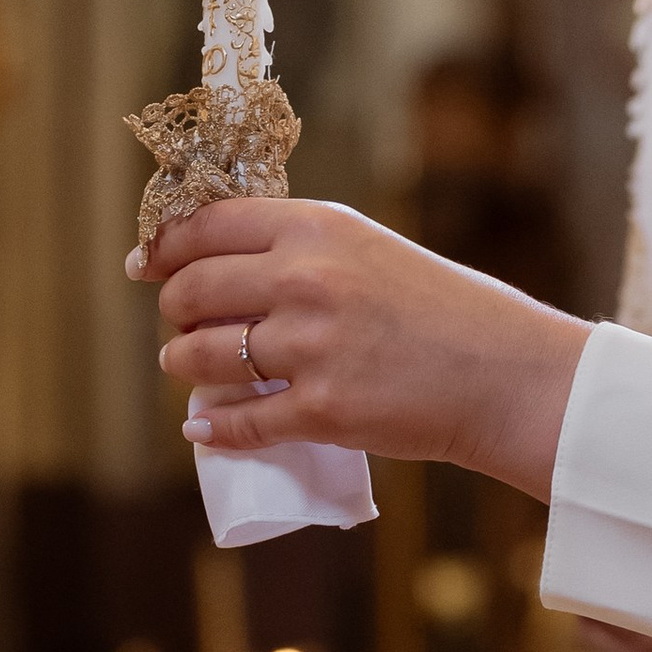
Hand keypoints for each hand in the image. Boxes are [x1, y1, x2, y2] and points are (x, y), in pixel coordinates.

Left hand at [134, 200, 590, 497]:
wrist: (507, 374)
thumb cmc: (447, 310)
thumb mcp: (371, 250)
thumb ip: (301, 250)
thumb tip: (218, 265)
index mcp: (319, 228)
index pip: (208, 226)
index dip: (165, 247)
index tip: (144, 264)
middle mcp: (307, 279)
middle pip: (193, 291)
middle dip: (174, 312)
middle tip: (181, 325)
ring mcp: (310, 347)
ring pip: (202, 357)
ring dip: (182, 367)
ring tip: (188, 371)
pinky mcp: (320, 410)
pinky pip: (237, 420)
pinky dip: (213, 425)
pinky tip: (203, 424)